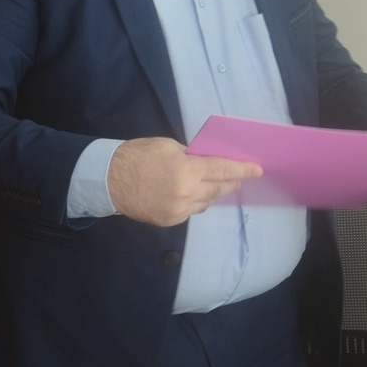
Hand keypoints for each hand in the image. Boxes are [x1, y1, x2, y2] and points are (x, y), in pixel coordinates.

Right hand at [107, 137, 261, 227]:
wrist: (109, 180)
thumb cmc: (138, 156)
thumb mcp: (168, 146)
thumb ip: (192, 156)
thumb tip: (209, 163)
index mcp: (187, 169)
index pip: (223, 170)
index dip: (242, 170)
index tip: (257, 170)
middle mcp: (187, 192)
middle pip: (219, 189)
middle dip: (231, 183)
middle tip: (238, 179)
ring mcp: (178, 210)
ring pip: (206, 202)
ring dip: (212, 193)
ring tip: (212, 185)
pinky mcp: (170, 220)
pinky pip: (192, 211)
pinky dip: (195, 202)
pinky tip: (191, 194)